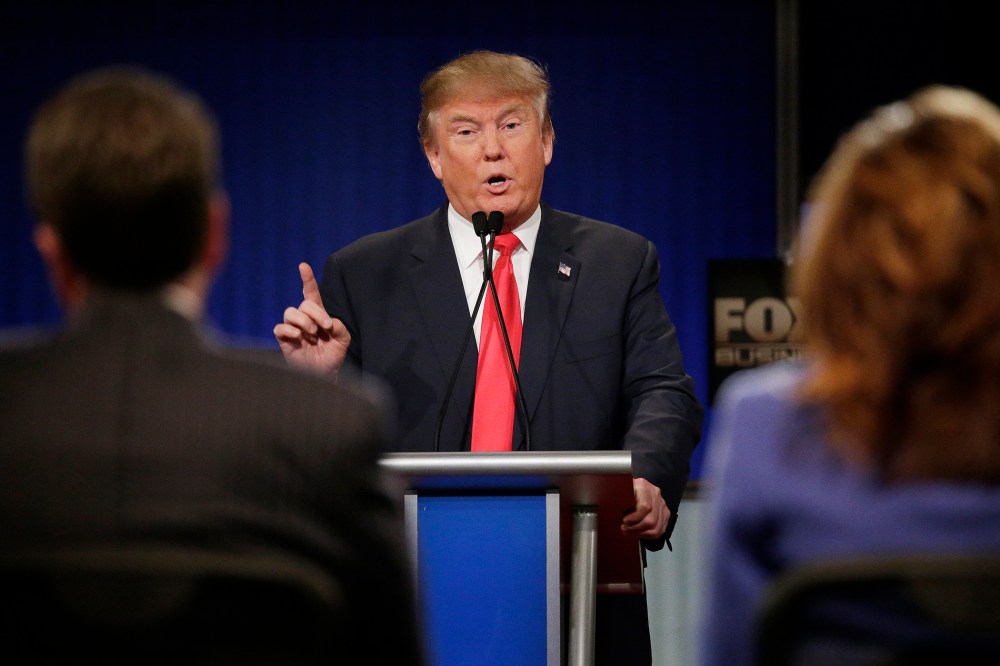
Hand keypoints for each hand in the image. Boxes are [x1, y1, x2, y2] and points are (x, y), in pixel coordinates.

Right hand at [273, 262, 350, 376]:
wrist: (325, 374)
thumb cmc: (333, 356)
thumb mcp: (343, 339)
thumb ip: (339, 326)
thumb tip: (327, 321)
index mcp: (318, 315)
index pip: (311, 294)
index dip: (307, 279)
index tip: (303, 266)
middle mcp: (304, 319)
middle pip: (304, 304)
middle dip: (316, 313)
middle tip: (324, 327)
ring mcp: (293, 329)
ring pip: (290, 312)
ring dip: (303, 321)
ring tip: (312, 334)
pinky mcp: (284, 340)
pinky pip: (279, 328)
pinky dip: (289, 329)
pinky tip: (299, 337)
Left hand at [621, 477, 669, 539]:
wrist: (629, 489)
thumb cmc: (620, 491)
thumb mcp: (616, 491)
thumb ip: (617, 499)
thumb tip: (617, 512)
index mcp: (643, 485)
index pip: (645, 506)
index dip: (635, 517)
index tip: (624, 521)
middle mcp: (655, 493)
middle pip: (651, 519)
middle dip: (636, 528)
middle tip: (624, 529)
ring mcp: (661, 503)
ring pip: (656, 527)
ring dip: (641, 533)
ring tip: (629, 532)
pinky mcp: (665, 512)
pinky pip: (660, 530)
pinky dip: (647, 535)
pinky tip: (637, 533)